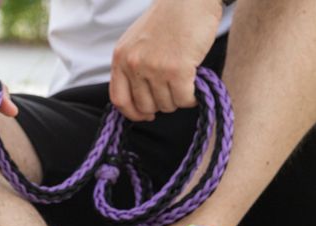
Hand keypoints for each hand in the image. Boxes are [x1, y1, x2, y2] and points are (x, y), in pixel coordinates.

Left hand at [110, 0, 222, 121]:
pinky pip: (184, 99)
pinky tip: (196, 89)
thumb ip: (133, 65)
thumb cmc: (168, 19)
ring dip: (178, 100)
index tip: (145, 115)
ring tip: (185, 85)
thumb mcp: (138, 41)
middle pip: (145, 105)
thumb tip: (140, 97)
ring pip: (166, 104)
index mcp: (121, 58)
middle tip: (173, 93)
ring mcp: (154, 68)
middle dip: (161, 105)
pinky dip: (191, 99)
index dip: (133, 113)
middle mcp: (134, 65)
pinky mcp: (177, 70)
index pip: (119, 99)